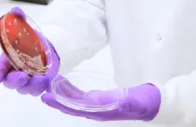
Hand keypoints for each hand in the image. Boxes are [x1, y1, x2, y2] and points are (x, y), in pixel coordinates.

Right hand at [0, 7, 59, 95]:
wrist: (47, 45)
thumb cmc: (30, 39)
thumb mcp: (24, 28)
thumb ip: (18, 19)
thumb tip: (15, 10)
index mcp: (7, 61)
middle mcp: (15, 73)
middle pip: (11, 82)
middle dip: (15, 81)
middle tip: (22, 76)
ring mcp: (28, 80)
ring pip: (26, 89)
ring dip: (31, 86)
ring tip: (40, 78)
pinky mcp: (40, 83)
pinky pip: (39, 90)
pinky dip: (42, 88)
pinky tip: (47, 81)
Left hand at [41, 81, 160, 120]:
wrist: (153, 103)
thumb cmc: (144, 102)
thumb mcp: (135, 101)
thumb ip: (126, 101)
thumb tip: (111, 99)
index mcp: (102, 111)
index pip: (77, 108)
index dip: (61, 103)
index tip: (47, 97)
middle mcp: (97, 110)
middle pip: (72, 105)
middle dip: (56, 98)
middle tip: (42, 89)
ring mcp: (98, 105)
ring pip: (75, 101)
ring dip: (62, 94)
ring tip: (50, 84)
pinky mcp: (101, 99)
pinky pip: (82, 96)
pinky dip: (72, 90)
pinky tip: (66, 84)